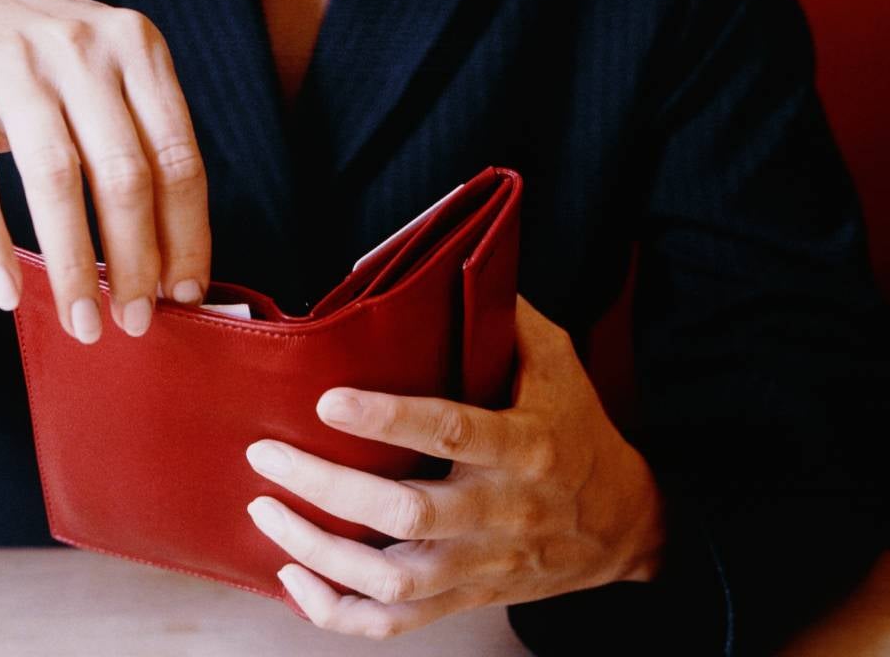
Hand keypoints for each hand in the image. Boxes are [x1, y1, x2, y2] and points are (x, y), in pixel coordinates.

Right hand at [0, 0, 209, 340]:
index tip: (184, 294)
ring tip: (83, 323)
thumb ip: (149, 149)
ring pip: (55, 181)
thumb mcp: (115, 79)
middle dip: (134, 262)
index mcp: (138, 49)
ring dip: (72, 266)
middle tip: (134, 322)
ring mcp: (14, 65)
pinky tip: (7, 295)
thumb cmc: (58, 70)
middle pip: (123, 175)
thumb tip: (177, 270)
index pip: (178, 158)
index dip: (186, 236)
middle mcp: (81, 50)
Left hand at [244, 296, 665, 638]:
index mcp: (526, 447)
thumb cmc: (577, 430)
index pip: (451, 432)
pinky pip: (396, 623)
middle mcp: (502, 511)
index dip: (387, 419)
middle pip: (408, 515)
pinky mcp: (466, 598)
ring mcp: (483, 565)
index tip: (327, 401)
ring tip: (265, 510)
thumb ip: (504, 319)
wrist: (623, 525)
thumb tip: (444, 268)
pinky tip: (295, 579)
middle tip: (268, 453)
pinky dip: (338, 612)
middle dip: (327, 489)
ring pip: (393, 580)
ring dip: (319, 551)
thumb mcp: (558, 364)